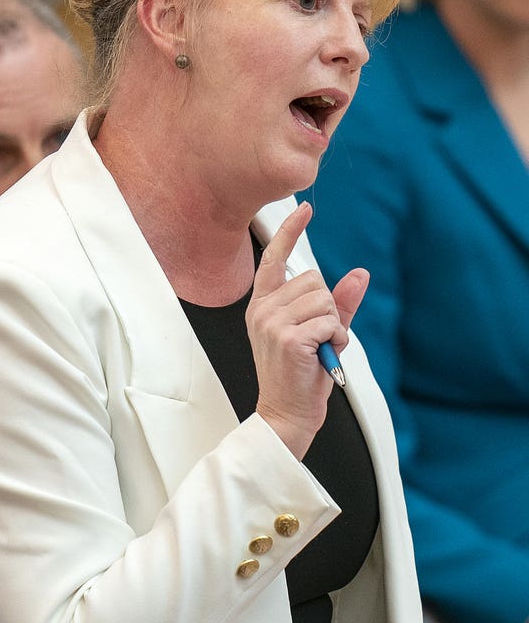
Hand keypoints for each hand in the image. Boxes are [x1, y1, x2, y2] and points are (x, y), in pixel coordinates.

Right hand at [246, 202, 368, 459]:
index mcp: (263, 305)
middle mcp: (262, 310)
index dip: (290, 232)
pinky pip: (329, 321)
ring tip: (320, 348)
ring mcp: (271, 322)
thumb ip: (338, 303)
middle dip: (328, 307)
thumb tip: (360, 273)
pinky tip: (324, 355)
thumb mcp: (319, 333)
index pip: (274, 259)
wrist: (287, 413)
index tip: (305, 209)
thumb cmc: (300, 376)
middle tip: (319, 338)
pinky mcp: (287, 337)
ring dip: (334, 325)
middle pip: (315, 280)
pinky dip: (335, 338)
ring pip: (324, 300)